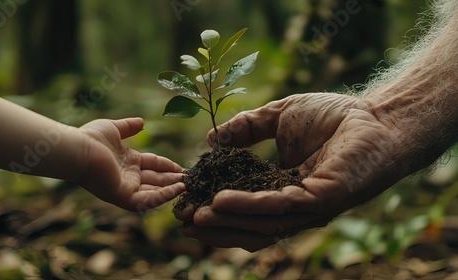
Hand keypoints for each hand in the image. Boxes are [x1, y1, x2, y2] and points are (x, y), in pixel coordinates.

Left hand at [77, 117, 183, 211]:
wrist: (78, 150)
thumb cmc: (91, 138)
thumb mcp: (113, 129)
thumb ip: (128, 127)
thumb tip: (142, 122)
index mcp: (127, 161)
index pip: (152, 164)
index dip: (167, 166)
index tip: (182, 167)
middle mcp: (128, 176)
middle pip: (156, 179)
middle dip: (173, 179)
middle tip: (190, 178)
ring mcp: (126, 188)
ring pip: (154, 191)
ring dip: (171, 189)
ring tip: (188, 185)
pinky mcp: (124, 196)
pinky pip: (148, 200)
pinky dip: (163, 196)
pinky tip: (178, 189)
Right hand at [175, 93, 407, 250]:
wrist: (375, 114)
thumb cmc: (334, 117)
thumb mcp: (278, 117)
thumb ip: (246, 128)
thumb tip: (211, 140)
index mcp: (281, 189)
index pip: (243, 207)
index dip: (213, 208)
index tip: (184, 204)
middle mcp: (293, 206)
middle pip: (247, 225)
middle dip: (214, 226)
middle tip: (182, 221)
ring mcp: (307, 208)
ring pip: (260, 223)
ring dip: (225, 222)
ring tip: (195, 217)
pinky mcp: (320, 201)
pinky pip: (279, 208)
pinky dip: (248, 206)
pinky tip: (221, 201)